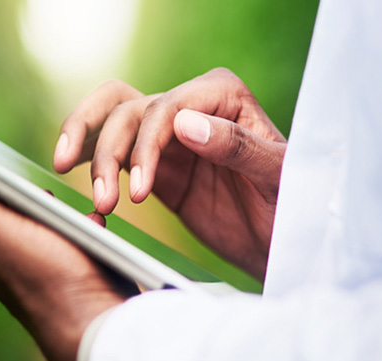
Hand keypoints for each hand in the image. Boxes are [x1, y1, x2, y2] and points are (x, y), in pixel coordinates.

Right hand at [53, 68, 286, 280]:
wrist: (288, 243)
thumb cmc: (295, 205)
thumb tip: (184, 123)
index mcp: (222, 96)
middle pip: (127, 110)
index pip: (167, 106)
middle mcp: (191, 107)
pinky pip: (114, 155)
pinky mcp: (157, 167)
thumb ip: (237, 146)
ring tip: (96, 201)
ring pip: (112, 123)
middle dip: (107, 150)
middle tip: (103, 199)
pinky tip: (86, 192)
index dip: (146, 144)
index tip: (141, 188)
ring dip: (91, 154)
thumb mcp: (279, 177)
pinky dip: (92, 165)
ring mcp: (170, 137)